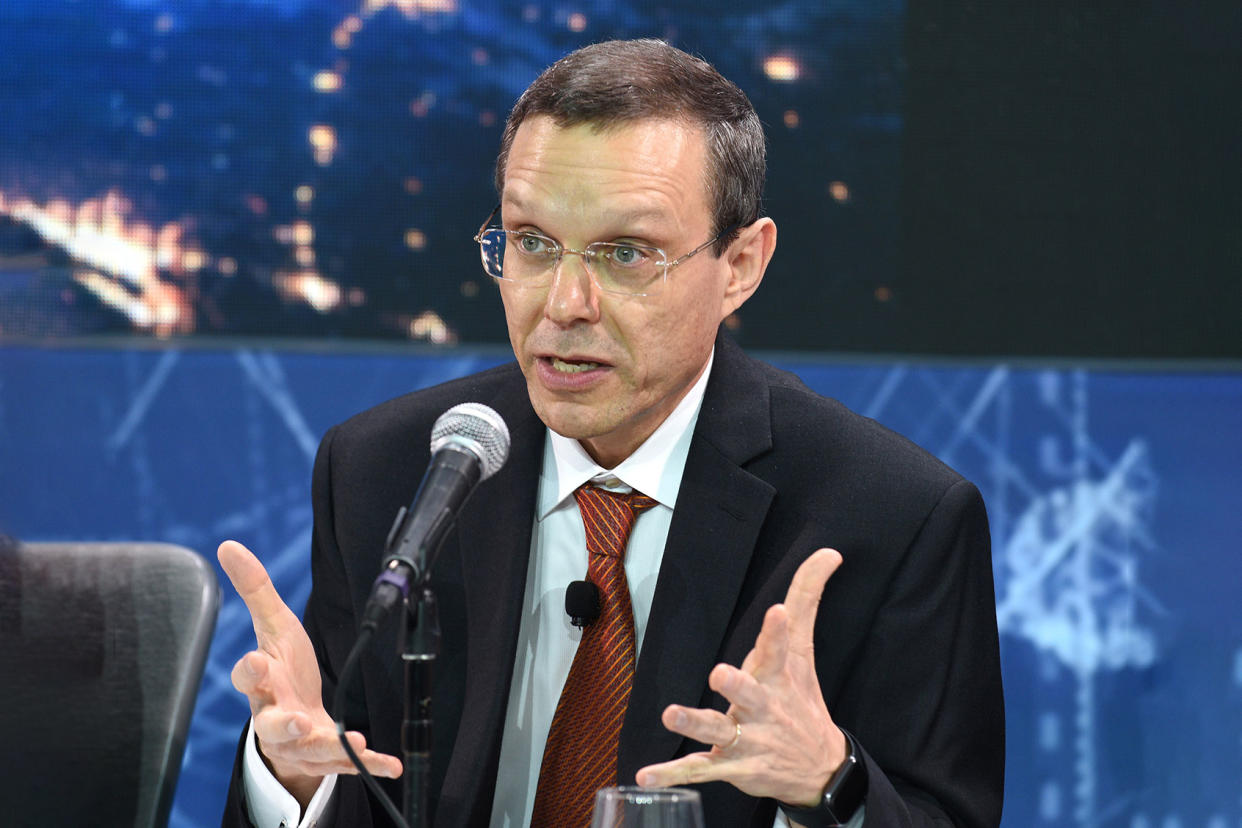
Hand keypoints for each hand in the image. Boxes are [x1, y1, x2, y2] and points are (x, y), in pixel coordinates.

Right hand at [218, 540, 401, 807]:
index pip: (245, 677)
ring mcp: (298, 740)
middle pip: (270, 724)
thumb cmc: (282, 668)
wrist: (294, 718)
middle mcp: (274, 714)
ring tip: (354, 743)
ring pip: (308, 748)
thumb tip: (228, 544)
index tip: (255, 662)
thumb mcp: (273, 626)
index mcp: (262, 682)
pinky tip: (392, 763)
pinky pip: (345, 764)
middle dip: (283, 724)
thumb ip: (255, 589)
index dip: (248, 671)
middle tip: (299, 722)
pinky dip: (370, 764)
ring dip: (330, 747)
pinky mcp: (324, 755)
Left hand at [634, 547, 845, 807]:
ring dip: (694, 723)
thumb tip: (829, 552)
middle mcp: (762, 709)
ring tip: (670, 715)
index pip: (779, 649)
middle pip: (749, 695)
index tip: (777, 612)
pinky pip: (697, 770)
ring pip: (717, 731)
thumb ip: (807, 598)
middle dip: (737, 686)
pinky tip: (645, 774)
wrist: (818, 768)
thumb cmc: (801, 698)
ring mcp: (745, 740)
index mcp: (778, 678)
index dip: (777, 632)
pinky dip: (671, 773)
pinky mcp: (728, 766)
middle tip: (720, 673)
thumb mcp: (804, 649)